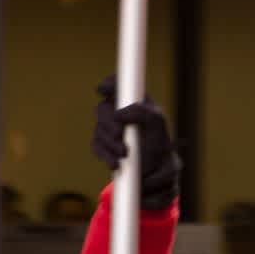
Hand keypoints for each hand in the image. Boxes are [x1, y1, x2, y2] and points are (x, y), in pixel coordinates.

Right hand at [91, 75, 180, 209]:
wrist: (155, 170)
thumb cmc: (158, 142)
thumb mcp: (157, 123)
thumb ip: (141, 111)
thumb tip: (118, 113)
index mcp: (132, 100)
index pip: (116, 84)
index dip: (108, 84)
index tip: (102, 90)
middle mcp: (118, 111)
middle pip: (102, 108)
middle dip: (109, 123)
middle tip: (120, 135)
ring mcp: (108, 128)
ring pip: (98, 129)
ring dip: (110, 143)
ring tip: (125, 154)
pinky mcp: (103, 144)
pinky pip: (96, 146)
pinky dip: (105, 155)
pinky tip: (116, 164)